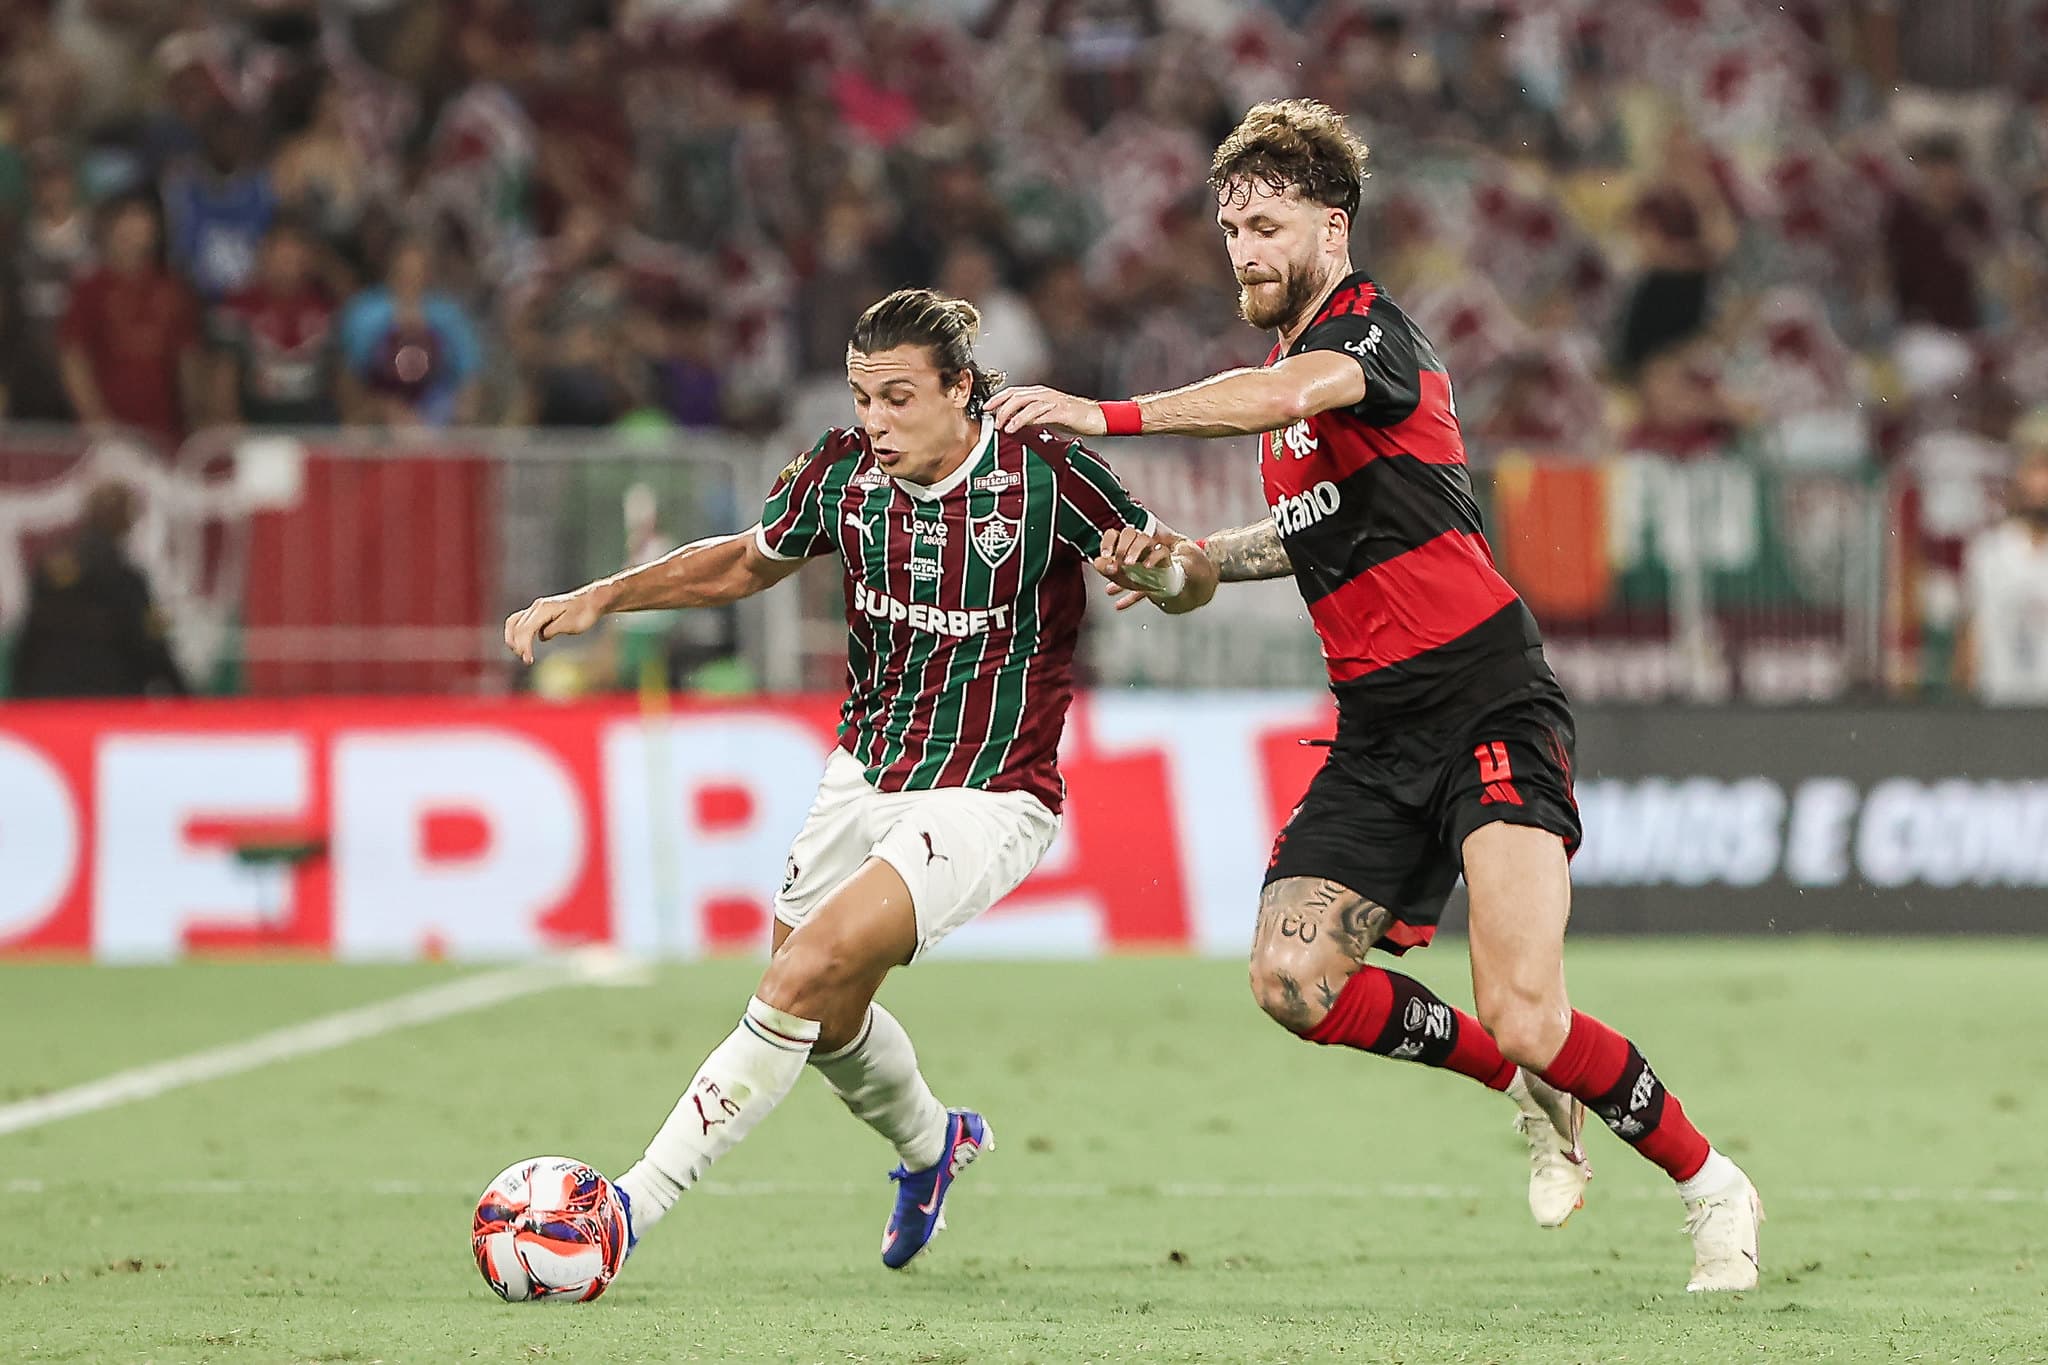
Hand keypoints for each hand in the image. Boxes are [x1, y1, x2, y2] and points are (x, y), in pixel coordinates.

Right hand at [504, 585, 609, 663]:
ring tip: (520, 653)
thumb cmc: (584, 613)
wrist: (591, 601)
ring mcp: (536, 608)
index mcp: (543, 609)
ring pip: (514, 622)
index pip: (525, 629)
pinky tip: (523, 644)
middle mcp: (536, 607)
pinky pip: (520, 621)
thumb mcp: (571, 624)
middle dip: (517, 645)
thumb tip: (541, 636)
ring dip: (513, 638)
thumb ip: (553, 630)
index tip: (528, 660)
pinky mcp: (538, 612)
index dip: (524, 646)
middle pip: (516, 626)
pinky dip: (518, 633)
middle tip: (526, 660)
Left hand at [985, 384, 1105, 435]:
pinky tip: (1017, 428)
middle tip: (992, 421)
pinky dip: (1025, 420)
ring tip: (1003, 427)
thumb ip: (1030, 417)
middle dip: (1001, 408)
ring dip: (1011, 415)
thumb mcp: (1046, 416)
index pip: (1013, 392)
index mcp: (1039, 393)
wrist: (1096, 418)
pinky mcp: (1061, 411)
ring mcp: (1053, 401)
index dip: (997, 399)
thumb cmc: (1072, 417)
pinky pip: (1039, 414)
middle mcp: (1044, 394)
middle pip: (1016, 396)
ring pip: (1026, 404)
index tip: (985, 408)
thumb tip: (1012, 423)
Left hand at [1091, 526, 1178, 611]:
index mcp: (1122, 544)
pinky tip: (1146, 567)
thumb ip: (1104, 568)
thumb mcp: (1116, 575)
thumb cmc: (1134, 577)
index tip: (1105, 556)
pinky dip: (1153, 558)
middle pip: (1128, 533)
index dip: (1108, 542)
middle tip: (1118, 562)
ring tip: (1129, 564)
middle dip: (1122, 547)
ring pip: (1144, 539)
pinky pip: (1161, 550)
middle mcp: (1135, 542)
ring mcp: (1150, 546)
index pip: (1113, 534)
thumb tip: (1098, 562)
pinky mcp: (1163, 555)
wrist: (1155, 588)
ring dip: (1135, 550)